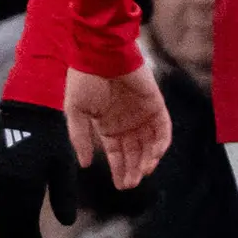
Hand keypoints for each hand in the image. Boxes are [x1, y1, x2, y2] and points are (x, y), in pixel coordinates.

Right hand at [0, 100, 78, 237]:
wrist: (25, 112)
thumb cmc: (50, 139)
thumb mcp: (63, 167)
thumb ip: (64, 196)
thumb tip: (67, 224)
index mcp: (23, 186)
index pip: (24, 223)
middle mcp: (3, 186)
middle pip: (7, 224)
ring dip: (6, 232)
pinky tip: (7, 223)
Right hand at [67, 63, 171, 190]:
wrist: (101, 52)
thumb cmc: (85, 78)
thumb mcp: (75, 111)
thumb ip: (80, 138)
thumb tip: (84, 164)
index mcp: (107, 125)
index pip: (116, 153)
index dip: (118, 170)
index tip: (120, 186)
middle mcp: (126, 122)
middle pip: (134, 152)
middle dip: (133, 170)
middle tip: (131, 184)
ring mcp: (141, 114)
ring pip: (149, 144)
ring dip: (147, 160)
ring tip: (142, 173)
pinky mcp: (155, 104)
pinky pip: (162, 129)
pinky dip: (160, 144)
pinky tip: (153, 157)